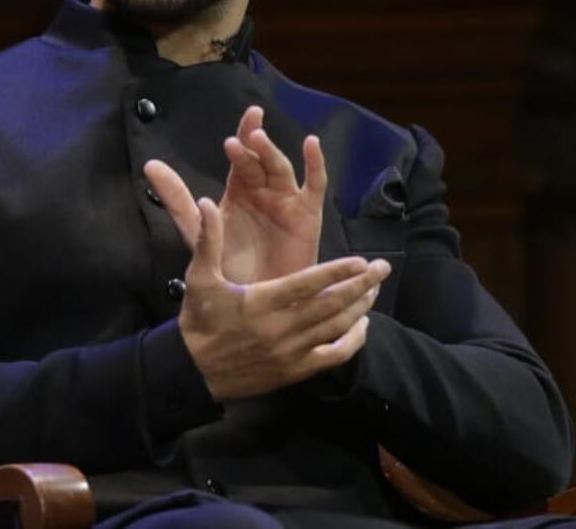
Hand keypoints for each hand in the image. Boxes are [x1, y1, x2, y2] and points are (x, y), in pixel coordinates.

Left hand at [144, 106, 325, 283]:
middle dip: (253, 145)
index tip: (249, 113)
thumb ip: (176, 199)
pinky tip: (311, 144)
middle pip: (259, 159)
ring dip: (271, 153)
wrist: (255, 303)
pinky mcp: (307, 215)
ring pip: (281, 168)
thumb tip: (150, 165)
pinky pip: (314, 185)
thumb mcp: (196, 231)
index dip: (244, 132)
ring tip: (259, 140)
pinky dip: (315, 164)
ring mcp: (287, 200)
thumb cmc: (229, 268)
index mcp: (239, 190)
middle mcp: (264, 190)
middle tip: (245, 136)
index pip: (241, 154)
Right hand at [178, 197, 390, 400]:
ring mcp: (291, 352)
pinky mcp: (295, 371)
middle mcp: (281, 328)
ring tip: (374, 290)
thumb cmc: (199, 320)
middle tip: (383, 268)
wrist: (192, 371)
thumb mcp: (199, 278)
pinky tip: (361, 326)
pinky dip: (352, 341)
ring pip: (336, 328)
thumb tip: (207, 203)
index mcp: (261, 302)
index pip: (308, 285)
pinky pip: (333, 357)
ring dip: (360, 308)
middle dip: (361, 285)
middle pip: (332, 305)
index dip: (338, 272)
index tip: (361, 261)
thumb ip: (208, 240)